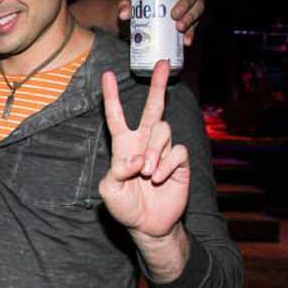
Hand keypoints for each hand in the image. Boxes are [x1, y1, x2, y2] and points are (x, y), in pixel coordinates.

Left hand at [99, 59, 189, 239]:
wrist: (148, 225)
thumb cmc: (125, 206)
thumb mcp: (109, 190)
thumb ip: (115, 172)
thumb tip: (135, 159)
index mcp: (124, 146)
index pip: (116, 116)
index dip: (112, 96)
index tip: (107, 74)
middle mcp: (144, 144)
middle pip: (153, 108)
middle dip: (158, 85)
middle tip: (163, 63)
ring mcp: (163, 151)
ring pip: (163, 131)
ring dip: (153, 151)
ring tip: (147, 173)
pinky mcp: (179, 162)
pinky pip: (176, 151)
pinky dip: (166, 164)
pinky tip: (159, 178)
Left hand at [118, 0, 210, 45]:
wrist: (140, 23)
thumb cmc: (139, 5)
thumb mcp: (131, 3)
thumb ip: (125, 5)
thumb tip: (123, 13)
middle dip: (186, 3)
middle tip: (174, 16)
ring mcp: (189, 5)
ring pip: (198, 8)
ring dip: (191, 19)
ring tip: (179, 29)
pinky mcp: (189, 21)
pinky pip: (194, 26)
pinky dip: (191, 33)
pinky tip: (186, 42)